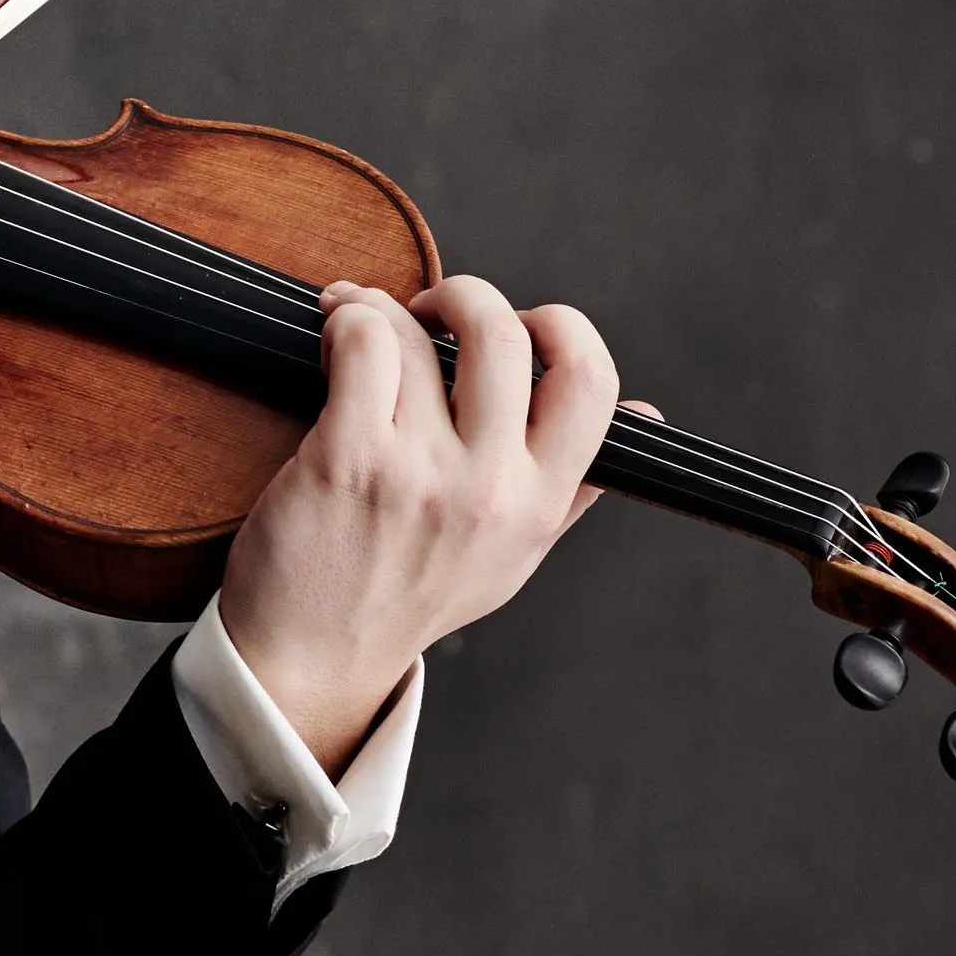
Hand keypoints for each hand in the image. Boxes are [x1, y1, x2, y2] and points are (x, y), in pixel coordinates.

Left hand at [215, 275, 646, 776]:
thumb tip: (643, 413)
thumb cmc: (407, 596)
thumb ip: (573, 484)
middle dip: (465, 296)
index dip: (560, 327)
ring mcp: (418, 474)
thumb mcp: (511, 554)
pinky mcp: (346, 461)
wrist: (313, 660)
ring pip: (419, 334)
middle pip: (505, 334)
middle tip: (429, 309)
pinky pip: (361, 346)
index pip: (591, 382)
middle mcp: (488, 488)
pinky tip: (333, 335)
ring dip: (383, 306)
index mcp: (538, 503)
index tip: (518, 324)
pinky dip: (345, 321)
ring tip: (359, 318)